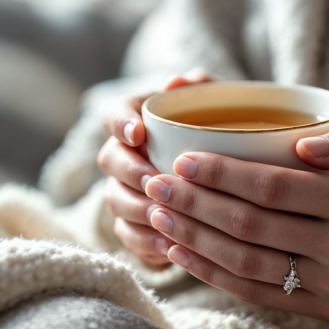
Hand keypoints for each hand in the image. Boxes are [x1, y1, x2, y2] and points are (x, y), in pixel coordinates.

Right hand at [98, 69, 212, 267]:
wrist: (219, 171)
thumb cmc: (212, 128)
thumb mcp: (212, 103)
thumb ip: (200, 87)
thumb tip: (182, 79)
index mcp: (133, 118)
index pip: (112, 115)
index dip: (120, 124)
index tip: (139, 133)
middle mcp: (121, 154)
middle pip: (109, 162)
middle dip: (130, 174)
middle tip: (154, 182)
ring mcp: (123, 191)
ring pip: (115, 202)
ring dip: (136, 211)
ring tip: (163, 218)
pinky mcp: (133, 224)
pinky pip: (128, 236)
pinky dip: (146, 243)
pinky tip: (169, 248)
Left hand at [142, 126, 328, 321]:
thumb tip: (302, 144)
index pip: (273, 188)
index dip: (222, 174)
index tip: (183, 159)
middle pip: (250, 225)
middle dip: (195, 203)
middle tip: (155, 183)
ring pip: (247, 263)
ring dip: (195, 239)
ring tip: (157, 216)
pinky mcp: (321, 309)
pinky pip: (258, 295)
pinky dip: (214, 275)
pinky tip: (182, 253)